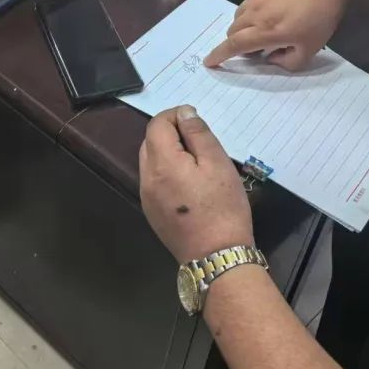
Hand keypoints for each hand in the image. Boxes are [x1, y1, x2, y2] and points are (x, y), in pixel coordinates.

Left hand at [139, 106, 254, 263]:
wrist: (217, 256)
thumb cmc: (222, 207)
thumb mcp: (217, 163)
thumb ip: (197, 133)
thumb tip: (184, 113)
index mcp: (161, 163)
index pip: (157, 125)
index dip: (174, 115)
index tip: (196, 120)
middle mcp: (146, 178)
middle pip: (150, 142)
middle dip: (170, 133)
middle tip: (199, 141)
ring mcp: (146, 197)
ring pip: (150, 162)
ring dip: (168, 153)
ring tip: (196, 162)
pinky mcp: (151, 212)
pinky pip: (154, 181)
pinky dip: (166, 172)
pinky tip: (189, 184)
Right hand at [204, 0, 350, 70]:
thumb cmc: (321, 14)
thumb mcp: (311, 48)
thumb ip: (288, 62)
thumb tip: (270, 58)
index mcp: (267, 32)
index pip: (235, 46)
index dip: (219, 55)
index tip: (209, 62)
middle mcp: (256, 14)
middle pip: (232, 31)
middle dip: (236, 43)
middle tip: (254, 47)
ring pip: (238, 16)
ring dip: (243, 27)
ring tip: (263, 28)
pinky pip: (248, 3)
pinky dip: (252, 13)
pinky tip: (272, 10)